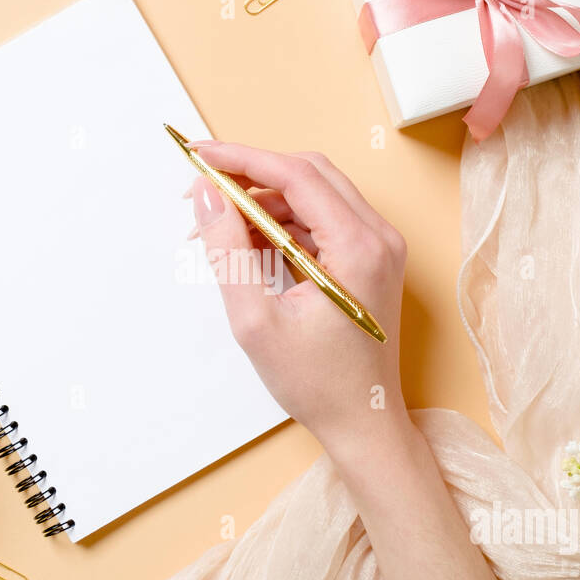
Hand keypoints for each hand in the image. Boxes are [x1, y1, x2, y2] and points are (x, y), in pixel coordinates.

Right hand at [187, 141, 408, 446]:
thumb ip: (228, 251)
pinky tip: (249, 243)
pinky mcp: (371, 261)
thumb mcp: (256, 320)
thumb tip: (206, 197)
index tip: (200, 156)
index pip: (296, 175)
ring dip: (266, 201)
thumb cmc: (318, 385)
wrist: (365, 424)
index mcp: (358, 247)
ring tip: (219, 226)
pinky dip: (284, 222)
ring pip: (316, 194)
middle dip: (252, 174)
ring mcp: (379, 248)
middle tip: (204, 189)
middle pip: (309, 174)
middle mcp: (378, 238)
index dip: (242, 159)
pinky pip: (324, 220)